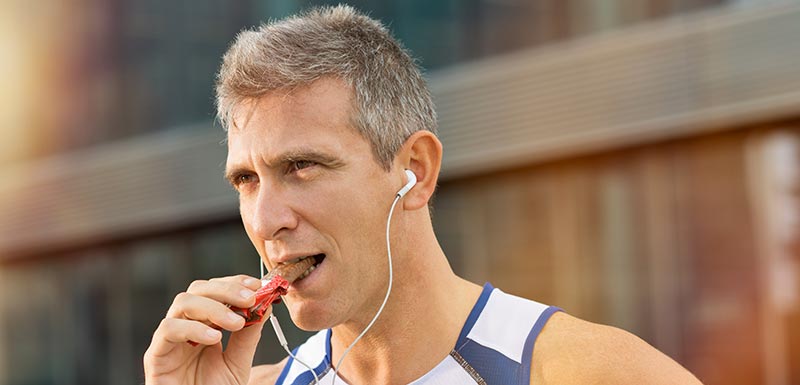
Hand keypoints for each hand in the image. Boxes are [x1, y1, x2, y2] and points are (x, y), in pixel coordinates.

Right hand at [144, 275, 264, 384]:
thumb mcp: (238, 363)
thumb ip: (249, 336)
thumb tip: (265, 305)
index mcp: (204, 324)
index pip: (215, 290)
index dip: (235, 283)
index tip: (258, 285)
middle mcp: (184, 326)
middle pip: (198, 289)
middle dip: (226, 290)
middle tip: (250, 299)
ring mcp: (169, 340)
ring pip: (182, 302)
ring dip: (213, 307)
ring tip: (235, 323)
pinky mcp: (156, 357)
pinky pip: (167, 330)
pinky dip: (192, 329)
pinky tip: (213, 338)